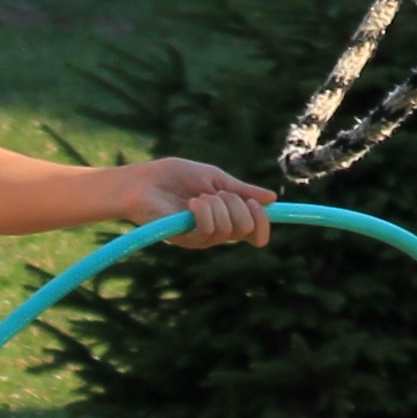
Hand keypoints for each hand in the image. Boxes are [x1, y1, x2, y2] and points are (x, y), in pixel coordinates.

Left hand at [127, 159, 274, 247]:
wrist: (145, 181)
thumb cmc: (176, 177)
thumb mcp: (215, 178)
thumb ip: (241, 190)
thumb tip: (271, 198)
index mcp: (226, 217)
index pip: (255, 233)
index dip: (264, 223)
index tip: (260, 204)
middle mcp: (216, 232)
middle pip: (246, 228)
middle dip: (238, 203)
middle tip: (219, 192)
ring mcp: (201, 238)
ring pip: (228, 228)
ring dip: (218, 204)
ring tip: (199, 196)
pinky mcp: (185, 240)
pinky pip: (208, 230)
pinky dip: (204, 211)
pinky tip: (191, 203)